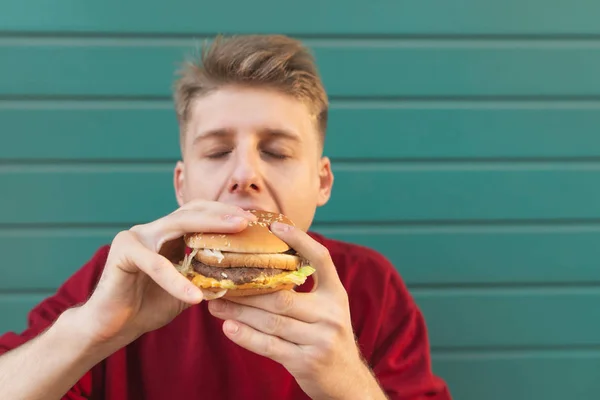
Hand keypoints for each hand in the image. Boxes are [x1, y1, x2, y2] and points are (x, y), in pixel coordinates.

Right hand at [81, 200, 256, 345]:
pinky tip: (195, 296)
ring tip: (236, 233)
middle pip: (191, 212)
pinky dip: (177, 281)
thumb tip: (240, 277)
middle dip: (222, 214)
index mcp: (167, 235)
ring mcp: (136, 237)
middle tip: (248, 220)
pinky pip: (156, 265)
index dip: (224, 214)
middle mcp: (152, 230)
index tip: (251, 221)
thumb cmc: (148, 306)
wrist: (112, 327)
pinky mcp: (123, 253)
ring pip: (177, 226)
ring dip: (209, 227)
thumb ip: (207, 278)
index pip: (198, 214)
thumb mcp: (187, 290)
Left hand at [208, 221, 386, 399]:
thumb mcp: (327, 310)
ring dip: (239, 311)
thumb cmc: (327, 338)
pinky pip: (270, 346)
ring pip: (271, 320)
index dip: (300, 240)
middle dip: (247, 288)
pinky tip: (228, 327)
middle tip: (219, 280)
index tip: (275, 226)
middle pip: (282, 295)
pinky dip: (246, 336)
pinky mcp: (306, 361)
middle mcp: (331, 314)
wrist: (347, 381)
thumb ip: (304, 291)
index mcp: (336, 295)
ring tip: (215, 303)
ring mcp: (320, 339)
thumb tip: (264, 267)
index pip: (321, 259)